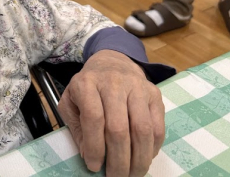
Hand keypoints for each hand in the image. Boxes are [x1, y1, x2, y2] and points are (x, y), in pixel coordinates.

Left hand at [58, 50, 164, 176]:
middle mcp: (113, 83)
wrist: (111, 63)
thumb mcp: (71, 102)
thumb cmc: (88, 87)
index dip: (95, 146)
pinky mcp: (154, 94)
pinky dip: (152, 148)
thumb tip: (90, 156)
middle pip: (119, 128)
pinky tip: (144, 158)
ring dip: (139, 159)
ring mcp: (137, 87)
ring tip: (132, 174)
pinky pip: (158, 127)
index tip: (94, 166)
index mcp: (87, 84)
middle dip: (118, 160)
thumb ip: (77, 128)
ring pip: (142, 129)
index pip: (94, 118)